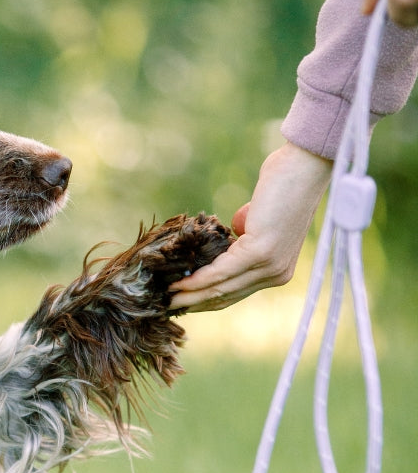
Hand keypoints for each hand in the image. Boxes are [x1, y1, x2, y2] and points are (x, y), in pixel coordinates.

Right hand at [168, 143, 330, 311]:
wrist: (305, 167)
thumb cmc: (284, 184)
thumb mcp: (261, 218)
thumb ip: (246, 234)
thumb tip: (230, 237)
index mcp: (277, 270)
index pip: (236, 292)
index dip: (206, 298)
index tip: (181, 300)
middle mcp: (276, 275)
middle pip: (226, 296)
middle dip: (194, 303)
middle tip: (167, 305)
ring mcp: (269, 266)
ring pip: (221, 288)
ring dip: (191, 294)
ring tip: (166, 297)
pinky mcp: (259, 253)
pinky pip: (222, 271)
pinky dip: (199, 278)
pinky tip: (181, 282)